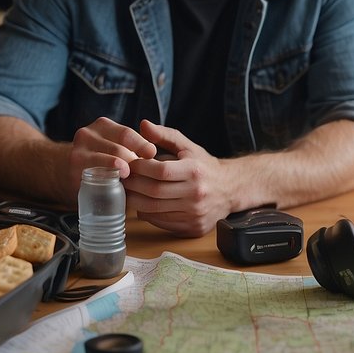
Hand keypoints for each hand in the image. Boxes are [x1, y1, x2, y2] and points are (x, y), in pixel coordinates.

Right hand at [68, 117, 156, 192]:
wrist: (70, 168)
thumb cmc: (104, 156)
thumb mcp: (116, 142)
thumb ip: (133, 144)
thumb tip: (152, 152)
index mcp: (102, 126)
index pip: (126, 134)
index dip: (142, 145)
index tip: (152, 155)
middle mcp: (87, 135)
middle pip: (118, 150)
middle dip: (134, 164)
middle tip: (146, 174)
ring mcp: (78, 154)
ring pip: (107, 165)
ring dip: (124, 173)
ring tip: (132, 179)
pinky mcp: (73, 173)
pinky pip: (97, 179)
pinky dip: (110, 182)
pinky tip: (119, 187)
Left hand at [123, 120, 234, 236]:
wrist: (230, 189)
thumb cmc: (204, 166)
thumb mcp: (188, 147)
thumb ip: (165, 135)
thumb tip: (143, 125)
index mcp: (195, 171)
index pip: (161, 170)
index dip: (140, 167)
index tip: (129, 163)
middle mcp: (196, 194)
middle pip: (155, 192)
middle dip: (133, 185)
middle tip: (123, 179)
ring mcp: (195, 213)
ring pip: (155, 210)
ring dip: (136, 201)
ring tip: (128, 192)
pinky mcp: (192, 227)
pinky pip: (161, 222)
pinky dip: (147, 213)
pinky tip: (143, 204)